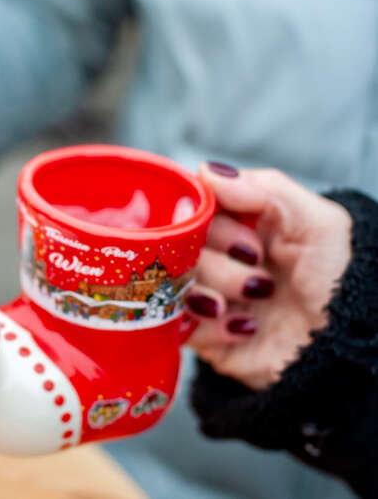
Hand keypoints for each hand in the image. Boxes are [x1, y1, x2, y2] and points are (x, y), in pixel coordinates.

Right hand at [186, 164, 351, 390]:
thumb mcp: (320, 225)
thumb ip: (265, 189)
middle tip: (257, 267)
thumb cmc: (344, 285)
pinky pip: (179, 324)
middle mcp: (224, 258)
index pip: (196, 206)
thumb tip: (205, 172)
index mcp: (248, 225)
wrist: (349, 354)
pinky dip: (212, 325)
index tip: (218, 221)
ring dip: (217, 289)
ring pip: (177, 282)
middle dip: (219, 256)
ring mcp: (212, 296)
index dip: (201, 213)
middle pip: (183, 245)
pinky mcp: (204, 335)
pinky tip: (245, 327)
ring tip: (257, 300)